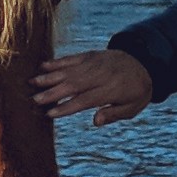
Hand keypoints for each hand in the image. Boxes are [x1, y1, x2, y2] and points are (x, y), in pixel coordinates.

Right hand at [35, 47, 154, 126]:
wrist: (145, 62)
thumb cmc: (136, 90)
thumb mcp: (132, 108)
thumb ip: (114, 114)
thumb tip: (96, 121)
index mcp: (110, 90)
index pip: (85, 100)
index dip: (67, 107)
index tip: (50, 114)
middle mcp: (99, 75)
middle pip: (73, 85)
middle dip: (52, 92)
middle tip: (34, 100)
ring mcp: (94, 63)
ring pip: (69, 70)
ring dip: (49, 76)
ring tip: (32, 83)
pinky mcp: (90, 55)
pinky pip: (72, 58)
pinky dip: (57, 62)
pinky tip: (43, 66)